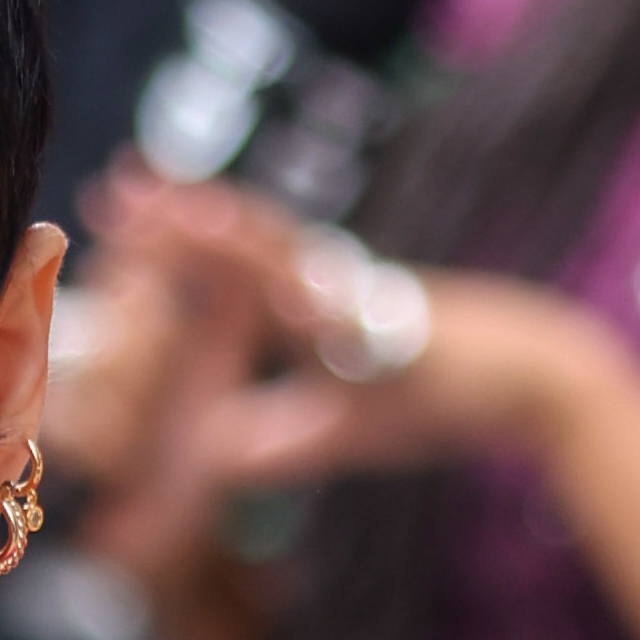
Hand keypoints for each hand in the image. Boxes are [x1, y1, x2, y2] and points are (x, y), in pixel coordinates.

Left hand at [88, 162, 615, 480]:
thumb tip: (211, 455)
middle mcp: (325, 287)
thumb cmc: (443, 396)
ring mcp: (356, 297)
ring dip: (218, 229)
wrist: (530, 381)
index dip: (171, 248)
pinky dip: (294, 283)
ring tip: (163, 203)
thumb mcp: (341, 431)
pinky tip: (260, 268)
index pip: (226, 273)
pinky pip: (329, 298)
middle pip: (237, 243)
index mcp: (308, 308)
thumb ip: (280, 438)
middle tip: (110, 184)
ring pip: (275, 254)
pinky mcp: (389, 321)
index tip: (115, 222)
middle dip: (175, 218)